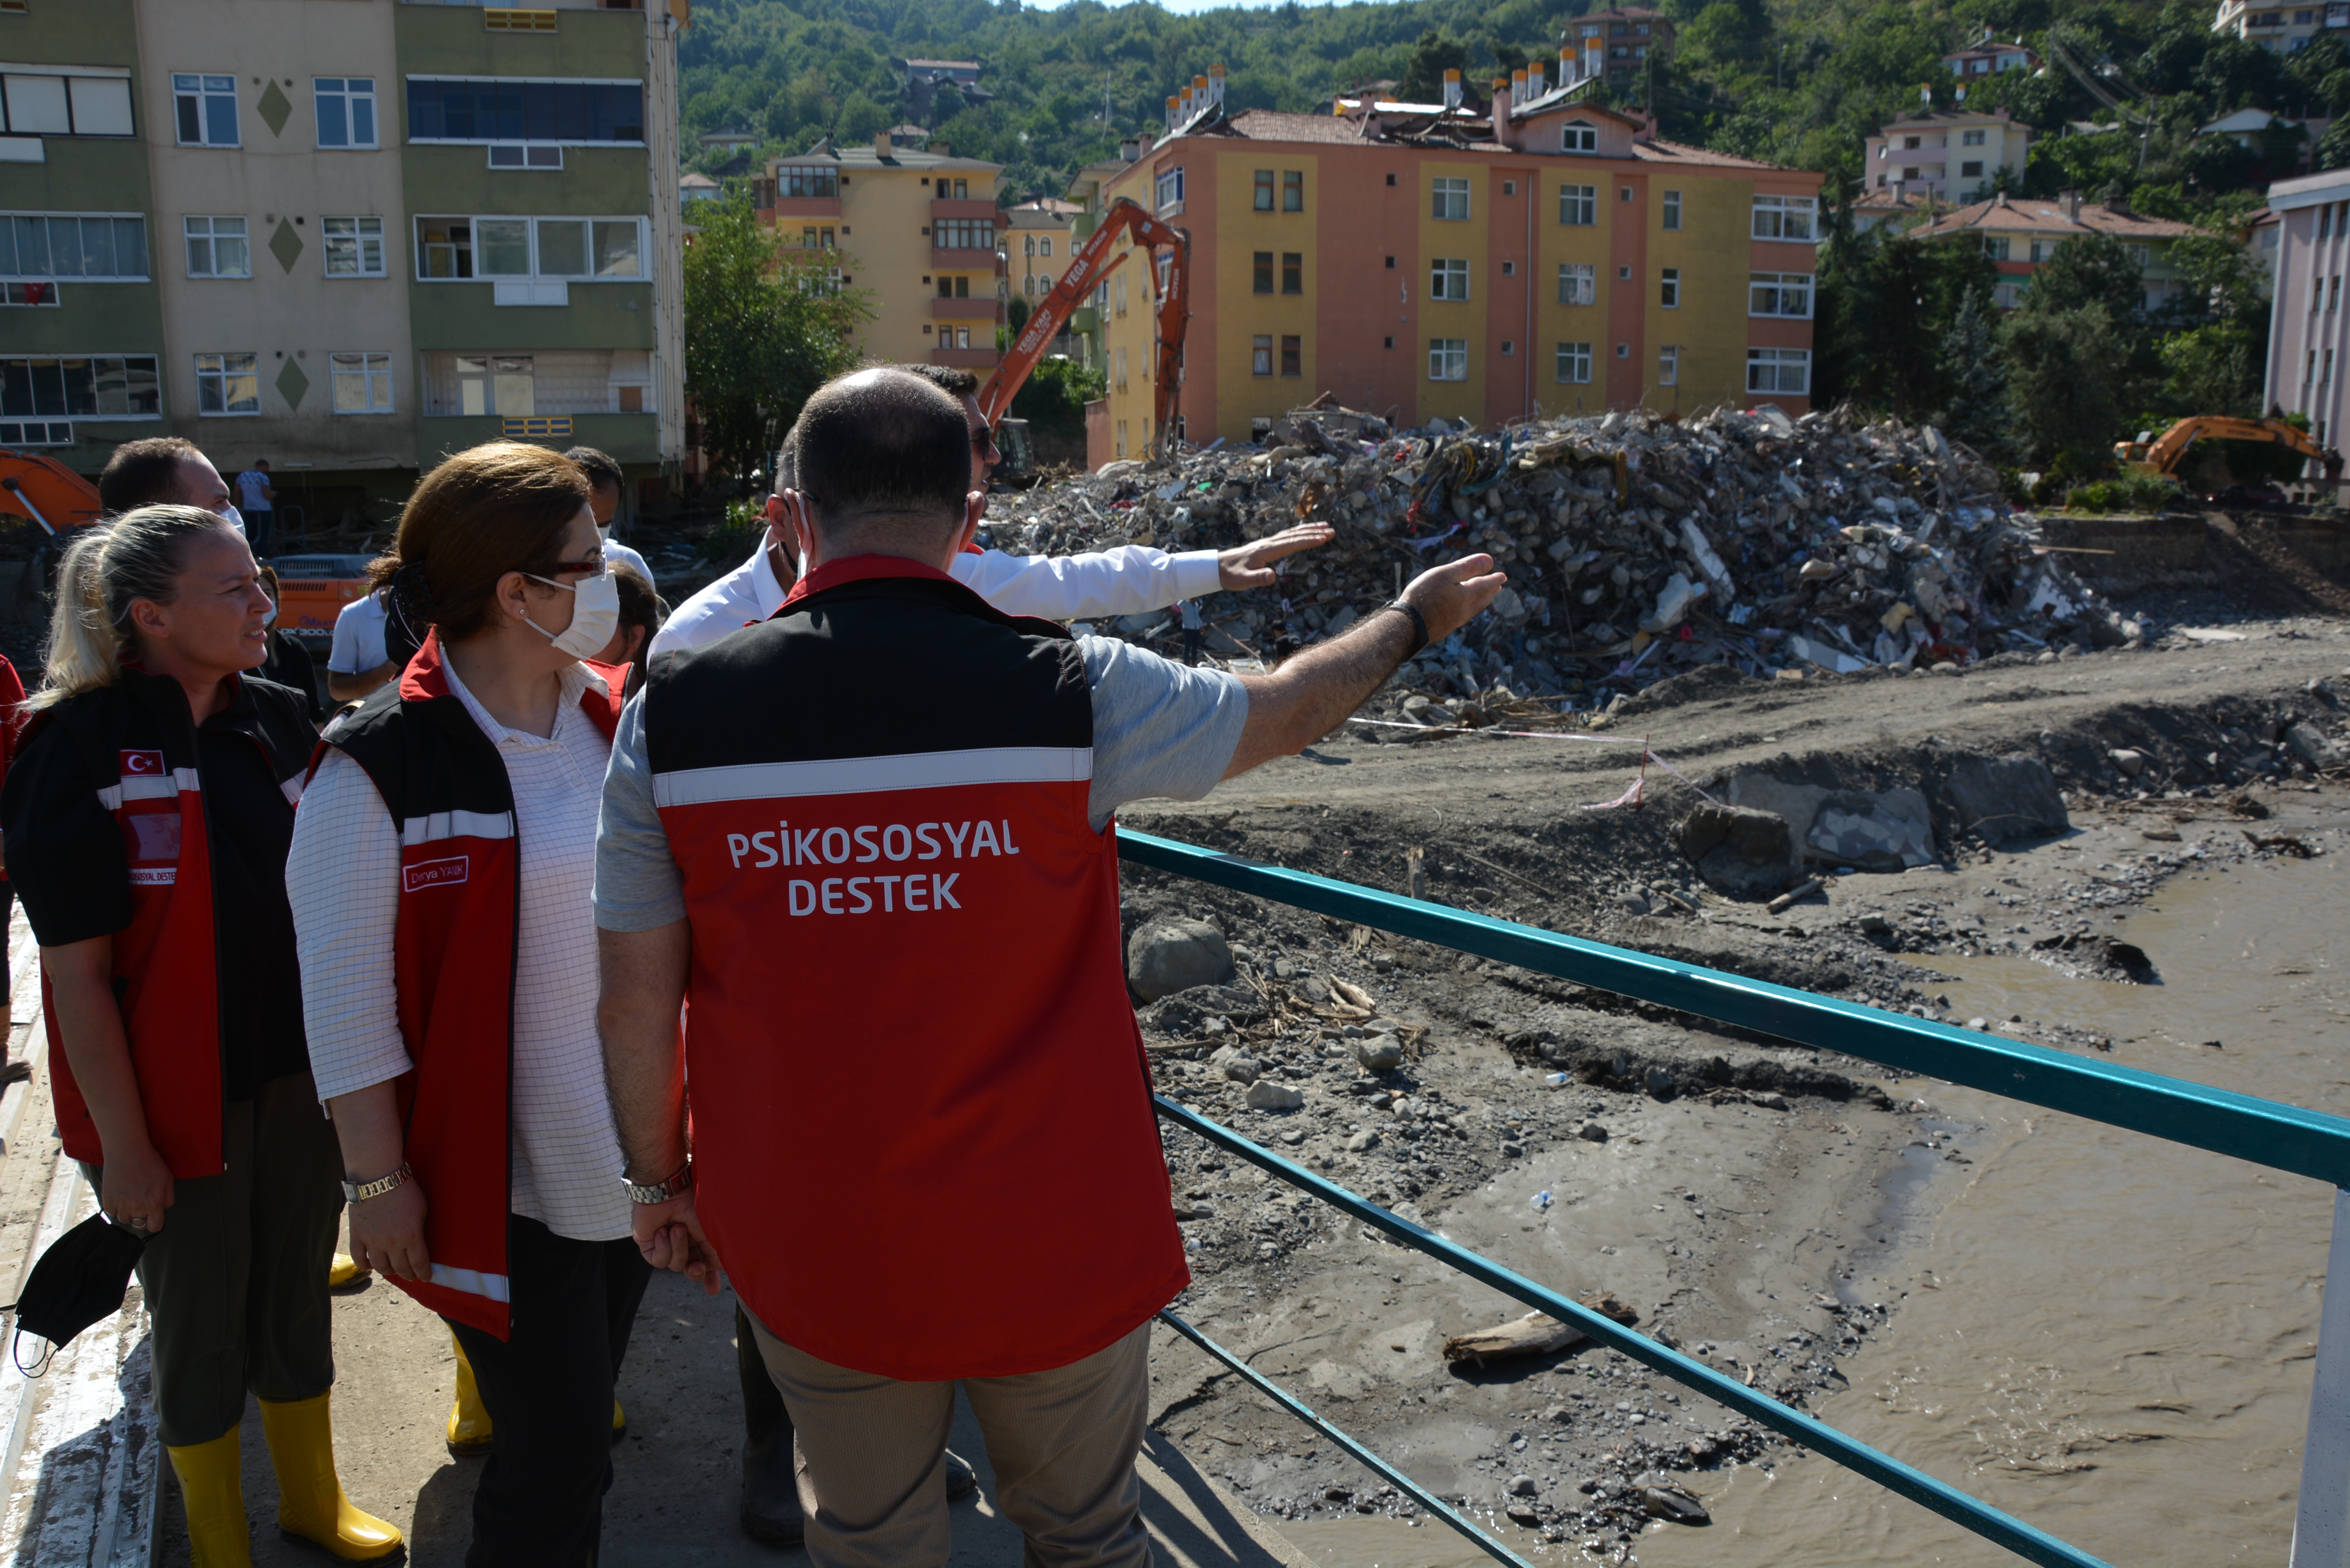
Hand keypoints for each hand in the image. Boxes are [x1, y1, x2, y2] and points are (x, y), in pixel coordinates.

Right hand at [100, 1139, 173, 1235]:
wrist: (127, 1151)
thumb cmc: (150, 1163)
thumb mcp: (168, 1179)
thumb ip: (168, 1199)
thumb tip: (161, 1211)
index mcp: (154, 1203)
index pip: (154, 1227)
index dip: (155, 1223)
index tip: (153, 1218)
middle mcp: (137, 1207)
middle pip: (139, 1225)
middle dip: (142, 1217)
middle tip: (141, 1204)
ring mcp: (121, 1205)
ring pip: (124, 1220)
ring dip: (128, 1212)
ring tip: (130, 1197)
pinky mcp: (107, 1200)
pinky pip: (112, 1213)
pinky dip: (116, 1207)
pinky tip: (120, 1195)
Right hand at [348, 1179, 430, 1281]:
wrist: (378, 1177)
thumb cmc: (405, 1189)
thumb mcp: (422, 1209)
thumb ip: (420, 1229)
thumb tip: (421, 1243)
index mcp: (411, 1236)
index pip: (419, 1263)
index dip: (424, 1273)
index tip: (427, 1277)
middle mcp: (392, 1243)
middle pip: (401, 1268)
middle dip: (409, 1274)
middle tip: (412, 1275)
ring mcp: (372, 1241)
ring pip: (381, 1267)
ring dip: (389, 1271)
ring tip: (394, 1270)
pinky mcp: (357, 1236)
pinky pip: (359, 1258)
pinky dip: (365, 1266)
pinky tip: (371, 1267)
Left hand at [633, 1194, 722, 1294]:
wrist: (666, 1192)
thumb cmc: (691, 1205)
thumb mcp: (710, 1231)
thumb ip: (715, 1252)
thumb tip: (720, 1270)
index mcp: (699, 1239)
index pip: (706, 1264)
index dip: (709, 1278)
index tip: (712, 1291)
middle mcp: (683, 1244)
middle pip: (690, 1271)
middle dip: (695, 1271)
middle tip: (696, 1266)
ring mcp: (666, 1246)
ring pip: (675, 1266)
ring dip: (678, 1248)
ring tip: (676, 1227)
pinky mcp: (649, 1247)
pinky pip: (658, 1261)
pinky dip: (662, 1247)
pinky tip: (662, 1231)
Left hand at [1218, 524, 1335, 589]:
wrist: (1219, 567)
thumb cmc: (1231, 575)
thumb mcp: (1243, 581)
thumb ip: (1257, 579)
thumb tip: (1272, 576)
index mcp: (1267, 550)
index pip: (1292, 544)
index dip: (1309, 541)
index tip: (1324, 538)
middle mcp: (1269, 543)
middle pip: (1295, 535)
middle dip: (1314, 532)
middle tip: (1332, 531)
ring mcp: (1268, 543)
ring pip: (1292, 533)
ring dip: (1309, 529)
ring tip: (1325, 526)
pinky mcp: (1267, 545)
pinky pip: (1287, 535)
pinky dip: (1299, 532)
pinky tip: (1305, 532)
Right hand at [1400, 554, 1507, 644]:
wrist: (1407, 626)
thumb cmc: (1424, 595)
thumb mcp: (1445, 574)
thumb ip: (1467, 567)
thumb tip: (1490, 560)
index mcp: (1465, 596)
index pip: (1484, 585)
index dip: (1494, 579)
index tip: (1503, 576)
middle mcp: (1463, 611)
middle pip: (1481, 600)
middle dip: (1490, 592)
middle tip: (1498, 587)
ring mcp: (1453, 622)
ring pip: (1473, 611)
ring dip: (1481, 603)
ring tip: (1484, 599)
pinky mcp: (1443, 629)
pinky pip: (1461, 618)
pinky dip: (1468, 612)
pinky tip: (1461, 613)